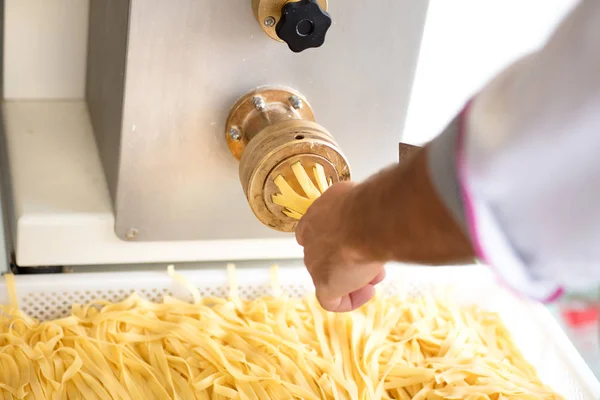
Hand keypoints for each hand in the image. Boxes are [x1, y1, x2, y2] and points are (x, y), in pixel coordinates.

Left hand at [296, 182, 385, 311]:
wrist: (369, 220)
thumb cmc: (368, 205)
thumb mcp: (358, 196)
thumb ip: (352, 208)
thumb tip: (362, 211)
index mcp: (315, 218)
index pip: (317, 235)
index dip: (339, 243)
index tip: (358, 242)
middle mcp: (310, 241)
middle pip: (329, 257)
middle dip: (352, 260)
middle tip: (374, 259)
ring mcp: (314, 264)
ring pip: (333, 278)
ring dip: (356, 278)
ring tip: (376, 274)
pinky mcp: (324, 284)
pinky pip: (331, 301)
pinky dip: (349, 300)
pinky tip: (367, 291)